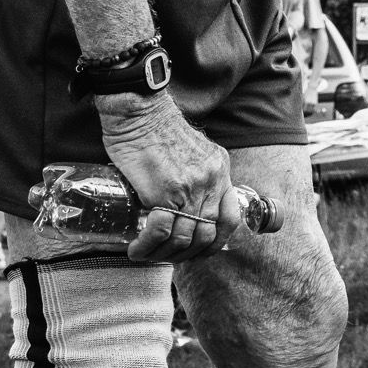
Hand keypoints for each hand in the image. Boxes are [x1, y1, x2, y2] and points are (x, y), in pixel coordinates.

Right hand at [95, 92, 244, 262]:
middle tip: (167, 256)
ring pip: (185, 238)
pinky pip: (162, 230)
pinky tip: (137, 248)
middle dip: (187, 254)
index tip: (199, 250)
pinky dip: (148, 245)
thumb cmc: (155, 127)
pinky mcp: (165, 192)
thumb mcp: (191, 150)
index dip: (216, 241)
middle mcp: (211, 181)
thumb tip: (185, 199)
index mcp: (219, 170)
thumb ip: (195, 173)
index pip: (230, 217)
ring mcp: (190, 188)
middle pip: (207, 234)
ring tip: (145, 254)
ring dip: (164, 253)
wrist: (139, 112)